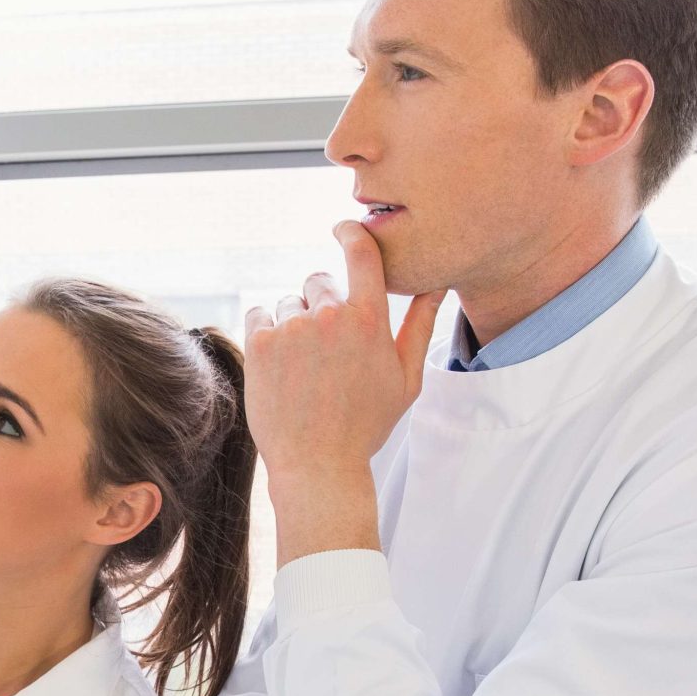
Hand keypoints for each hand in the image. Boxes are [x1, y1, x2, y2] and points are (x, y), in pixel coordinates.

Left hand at [242, 221, 446, 562]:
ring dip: (293, 325)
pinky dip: (266, 333)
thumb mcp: (405, 378)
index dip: (351, 233)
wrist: (318, 466)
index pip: (361, 251)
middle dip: (321, 305)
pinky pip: (259, 314)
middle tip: (326, 351)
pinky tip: (280, 368)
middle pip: (319, 281)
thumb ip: (420, 324)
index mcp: (370, 318)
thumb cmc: (366, 425)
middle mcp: (330, 315)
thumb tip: (437, 283)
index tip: (343, 229)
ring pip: (288, 303)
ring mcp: (292, 328)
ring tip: (304, 370)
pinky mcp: (260, 343)